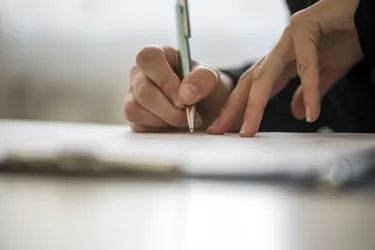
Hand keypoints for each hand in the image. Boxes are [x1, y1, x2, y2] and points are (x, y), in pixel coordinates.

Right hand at [124, 47, 235, 131]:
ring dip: (164, 120)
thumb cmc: (203, 88)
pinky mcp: (134, 115)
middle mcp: (141, 74)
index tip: (183, 99)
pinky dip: (158, 129)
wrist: (206, 108)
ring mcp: (133, 95)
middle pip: (143, 91)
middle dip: (169, 109)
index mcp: (158, 56)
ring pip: (135, 109)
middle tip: (189, 116)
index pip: (148, 59)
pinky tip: (173, 126)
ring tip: (183, 120)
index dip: (165, 80)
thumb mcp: (212, 78)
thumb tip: (186, 94)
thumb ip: (203, 79)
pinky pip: (137, 125)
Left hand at [208, 0, 362, 136]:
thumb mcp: (326, 72)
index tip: (229, 128)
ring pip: (266, 75)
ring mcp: (290, 36)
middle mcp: (280, 48)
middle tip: (220, 129)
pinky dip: (309, 90)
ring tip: (249, 129)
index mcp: (282, 59)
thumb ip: (308, 92)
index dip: (239, 108)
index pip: (254, 88)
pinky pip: (306, 65)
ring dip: (255, 105)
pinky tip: (310, 112)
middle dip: (233, 107)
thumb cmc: (347, 36)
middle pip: (250, 82)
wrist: (367, 12)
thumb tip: (296, 114)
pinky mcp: (307, 26)